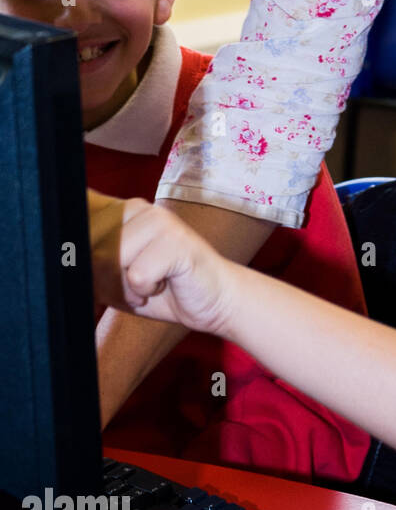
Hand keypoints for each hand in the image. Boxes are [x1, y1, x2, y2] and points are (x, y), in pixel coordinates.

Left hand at [90, 195, 235, 337]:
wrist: (213, 300)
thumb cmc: (164, 289)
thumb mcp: (120, 275)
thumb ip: (95, 262)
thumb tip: (69, 257)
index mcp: (128, 211)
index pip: (85, 224)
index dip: (84, 255)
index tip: (102, 270)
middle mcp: (143, 209)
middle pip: (95, 248)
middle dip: (108, 278)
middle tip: (134, 284)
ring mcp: (161, 222)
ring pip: (114, 261)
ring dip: (127, 286)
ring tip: (150, 283)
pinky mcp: (176, 242)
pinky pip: (137, 276)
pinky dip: (146, 292)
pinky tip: (165, 284)